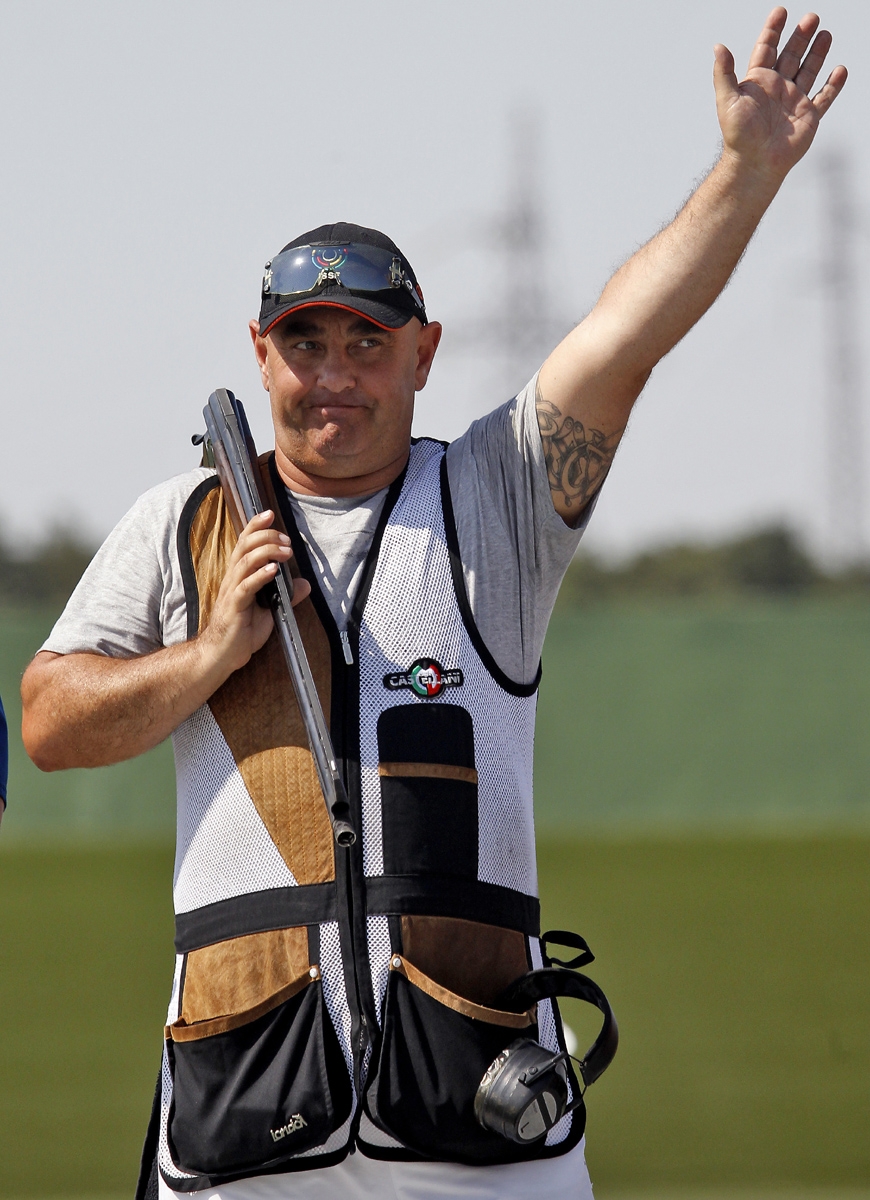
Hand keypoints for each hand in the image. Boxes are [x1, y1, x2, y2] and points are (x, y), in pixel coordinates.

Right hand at [199, 510, 310, 674]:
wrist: (222, 655)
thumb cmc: (242, 631)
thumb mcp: (270, 610)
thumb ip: (287, 595)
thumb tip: (305, 584)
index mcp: (239, 576)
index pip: (244, 544)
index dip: (255, 527)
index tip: (269, 514)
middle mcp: (232, 579)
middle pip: (244, 547)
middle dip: (265, 536)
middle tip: (286, 539)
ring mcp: (232, 592)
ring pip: (245, 563)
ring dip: (266, 553)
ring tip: (284, 551)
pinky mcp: (234, 607)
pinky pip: (246, 587)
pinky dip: (260, 576)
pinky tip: (273, 571)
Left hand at [713, 8, 846, 180]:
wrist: (755, 163)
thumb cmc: (738, 135)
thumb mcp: (727, 100)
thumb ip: (724, 73)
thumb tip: (718, 47)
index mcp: (758, 82)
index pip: (766, 49)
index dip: (773, 30)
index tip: (780, 12)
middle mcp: (777, 88)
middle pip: (791, 55)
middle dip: (800, 36)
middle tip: (811, 18)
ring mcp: (794, 101)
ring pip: (809, 71)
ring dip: (817, 53)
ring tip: (825, 34)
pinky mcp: (808, 116)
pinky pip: (824, 97)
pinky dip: (834, 85)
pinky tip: (840, 70)